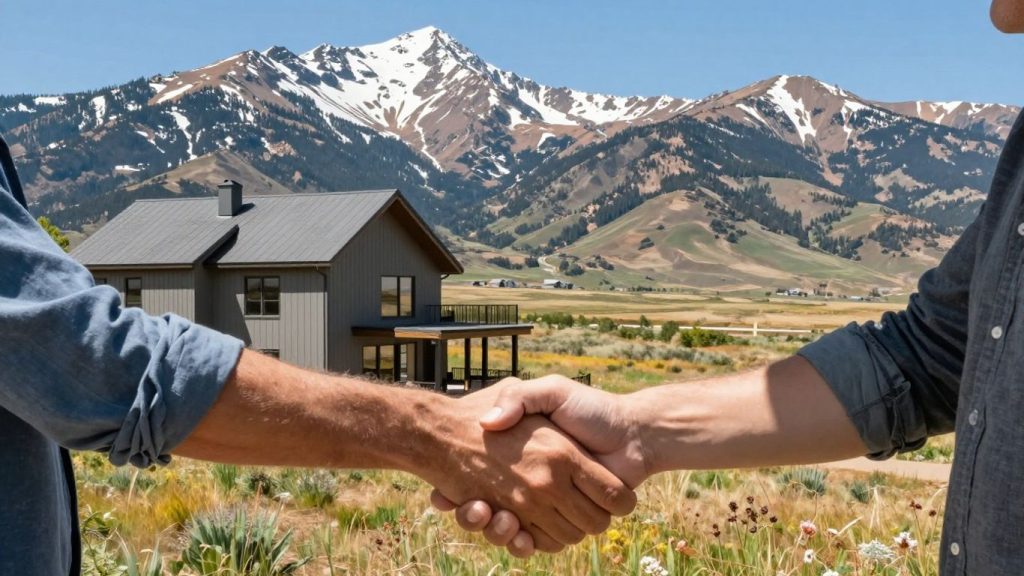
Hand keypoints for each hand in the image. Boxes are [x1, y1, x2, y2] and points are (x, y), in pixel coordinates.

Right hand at [431, 375, 648, 554]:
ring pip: (506, 531)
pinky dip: (522, 544)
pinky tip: (516, 533)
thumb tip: (488, 423)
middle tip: (468, 506)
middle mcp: (530, 483)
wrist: (632, 433)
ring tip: (488, 515)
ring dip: (495, 530)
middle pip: (485, 511)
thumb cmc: (592, 409)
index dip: (454, 489)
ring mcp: (544, 504)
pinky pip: (534, 542)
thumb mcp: (551, 391)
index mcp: (522, 456)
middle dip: (473, 516)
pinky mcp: (561, 521)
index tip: (441, 492)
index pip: (473, 477)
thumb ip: (520, 397)